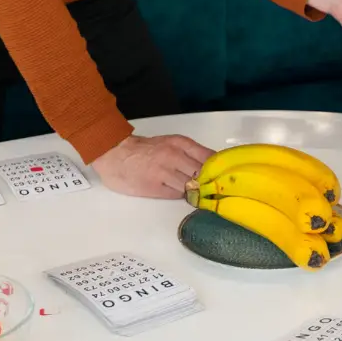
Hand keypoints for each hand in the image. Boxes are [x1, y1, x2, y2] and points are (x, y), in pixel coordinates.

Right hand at [90, 134, 212, 198]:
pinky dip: (182, 197)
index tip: (226, 178)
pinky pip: (177, 195)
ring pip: (191, 187)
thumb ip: (190, 153)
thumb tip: (211, 167)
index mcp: (180, 143)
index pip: (209, 158)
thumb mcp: (170, 143)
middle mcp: (175, 156)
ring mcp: (165, 172)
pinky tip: (183, 196)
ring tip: (200, 195)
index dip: (219, 170)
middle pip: (202, 174)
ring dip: (196, 192)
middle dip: (210, 183)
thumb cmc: (144, 149)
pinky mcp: (155, 187)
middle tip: (216, 191)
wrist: (115, 154)